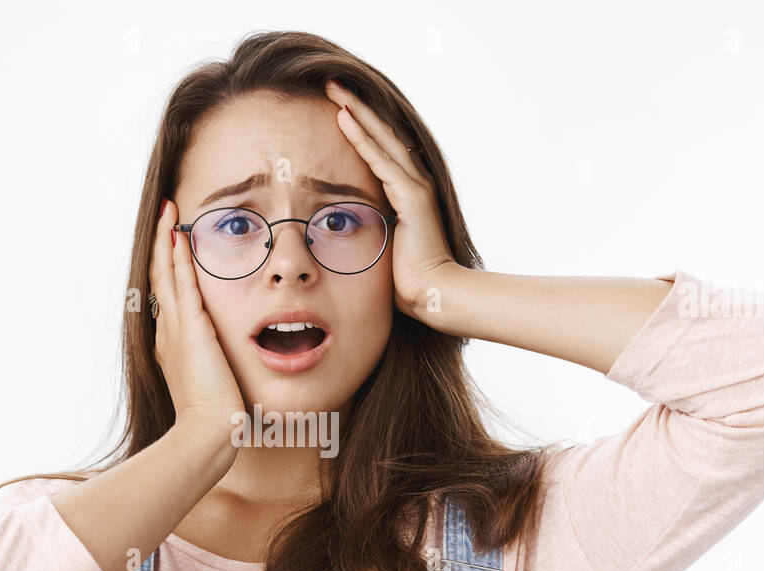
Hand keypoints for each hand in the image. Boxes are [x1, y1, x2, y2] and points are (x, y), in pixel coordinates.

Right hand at [150, 199, 246, 435]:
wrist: (207, 433)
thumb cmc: (214, 420)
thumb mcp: (213, 386)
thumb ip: (217, 370)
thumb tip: (226, 368)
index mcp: (173, 346)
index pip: (169, 298)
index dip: (167, 270)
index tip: (170, 246)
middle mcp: (168, 334)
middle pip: (160, 279)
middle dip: (162, 246)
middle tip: (163, 216)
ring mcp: (176, 330)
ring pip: (166, 275)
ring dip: (166, 241)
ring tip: (167, 212)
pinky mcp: (191, 330)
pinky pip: (183, 285)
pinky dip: (179, 259)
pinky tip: (179, 236)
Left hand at [325, 77, 460, 328]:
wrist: (432, 295)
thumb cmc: (406, 281)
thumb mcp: (383, 246)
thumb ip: (372, 228)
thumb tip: (344, 229)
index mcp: (407, 193)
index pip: (380, 149)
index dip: (358, 125)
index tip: (334, 106)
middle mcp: (414, 183)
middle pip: (381, 134)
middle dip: (355, 106)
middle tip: (331, 82)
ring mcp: (415, 188)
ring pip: (381, 139)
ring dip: (356, 111)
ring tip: (333, 88)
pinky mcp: (412, 198)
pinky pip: (381, 161)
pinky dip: (362, 138)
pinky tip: (344, 118)